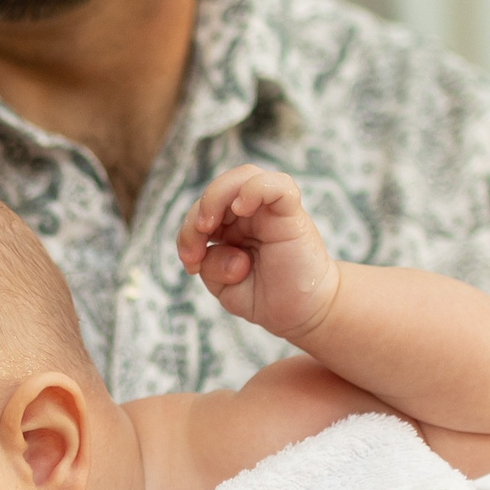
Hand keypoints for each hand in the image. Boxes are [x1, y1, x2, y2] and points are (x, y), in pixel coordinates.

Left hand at [178, 164, 339, 338]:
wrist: (303, 313)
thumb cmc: (265, 297)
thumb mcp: (223, 286)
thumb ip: (209, 264)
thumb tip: (211, 245)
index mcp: (230, 226)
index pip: (200, 210)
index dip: (186, 233)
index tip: (192, 265)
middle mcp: (250, 213)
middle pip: (217, 189)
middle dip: (194, 219)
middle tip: (195, 253)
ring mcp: (271, 210)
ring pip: (244, 176)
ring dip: (215, 197)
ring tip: (208, 226)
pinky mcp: (292, 214)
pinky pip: (278, 185)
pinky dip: (254, 189)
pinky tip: (240, 207)